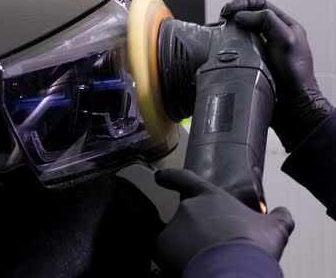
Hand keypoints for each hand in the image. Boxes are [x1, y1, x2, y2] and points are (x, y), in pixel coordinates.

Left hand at [154, 168, 293, 274]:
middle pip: (185, 216)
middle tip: (214, 246)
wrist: (235, 267)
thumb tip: (283, 212)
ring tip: (209, 259)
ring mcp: (173, 227)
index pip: (185, 179)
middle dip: (196, 229)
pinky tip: (195, 267)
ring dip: (188, 246)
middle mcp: (187, 208)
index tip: (160, 176)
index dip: (171, 177)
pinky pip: (167, 254)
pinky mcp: (162, 247)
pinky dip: (176, 261)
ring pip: (177, 237)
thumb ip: (278, 217)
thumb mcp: (274, 227)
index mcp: (210, 197)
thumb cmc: (253, 243)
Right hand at [221, 0, 333, 150]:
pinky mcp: (253, 62)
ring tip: (218, 31)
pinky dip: (228, 43)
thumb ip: (267, 21)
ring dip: (229, 29)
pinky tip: (220, 46)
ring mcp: (263, 49)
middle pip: (250, 16)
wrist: (292, 103)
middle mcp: (274, 35)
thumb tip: (241, 16)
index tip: (228, 10)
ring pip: (243, 31)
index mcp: (285, 26)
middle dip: (234, 14)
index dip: (243, 3)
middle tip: (221, 19)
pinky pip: (239, 47)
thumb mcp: (286, 39)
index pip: (261, 5)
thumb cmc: (294, 73)